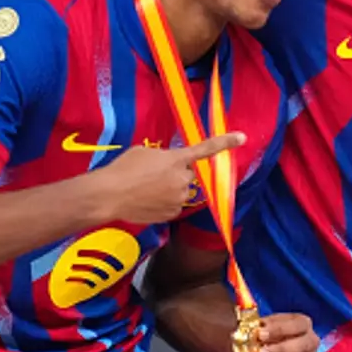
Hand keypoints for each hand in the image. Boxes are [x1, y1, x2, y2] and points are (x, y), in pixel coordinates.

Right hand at [90, 133, 245, 225]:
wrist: (108, 195)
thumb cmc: (123, 169)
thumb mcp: (144, 152)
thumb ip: (164, 156)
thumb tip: (169, 163)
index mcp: (177, 159)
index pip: (205, 149)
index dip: (225, 142)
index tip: (242, 138)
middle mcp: (183, 179)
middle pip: (188, 175)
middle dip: (177, 174)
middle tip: (153, 175)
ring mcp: (179, 198)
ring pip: (180, 191)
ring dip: (169, 189)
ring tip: (145, 189)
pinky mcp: (172, 214)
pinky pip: (172, 205)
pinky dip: (163, 203)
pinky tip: (146, 201)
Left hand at [254, 313, 320, 351]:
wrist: (271, 345)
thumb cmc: (269, 333)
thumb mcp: (265, 325)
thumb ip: (260, 326)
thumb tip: (252, 329)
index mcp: (304, 323)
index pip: (296, 325)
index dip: (279, 329)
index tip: (260, 334)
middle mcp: (311, 340)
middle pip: (301, 346)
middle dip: (280, 351)